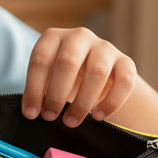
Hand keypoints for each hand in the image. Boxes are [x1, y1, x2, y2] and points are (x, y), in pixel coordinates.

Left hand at [21, 28, 137, 127]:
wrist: (99, 73)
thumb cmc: (66, 78)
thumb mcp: (49, 77)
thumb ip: (41, 91)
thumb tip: (32, 113)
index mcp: (54, 37)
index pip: (41, 59)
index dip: (34, 88)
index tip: (31, 113)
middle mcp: (80, 36)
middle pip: (68, 62)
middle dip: (56, 93)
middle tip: (50, 117)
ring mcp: (105, 47)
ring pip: (97, 72)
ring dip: (82, 101)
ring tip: (71, 121)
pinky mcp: (126, 62)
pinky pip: (124, 82)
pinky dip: (111, 102)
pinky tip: (98, 117)